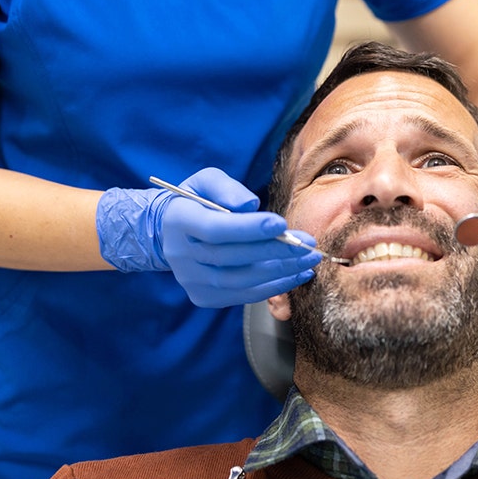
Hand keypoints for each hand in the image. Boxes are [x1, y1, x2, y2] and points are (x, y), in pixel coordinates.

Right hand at [160, 168, 320, 307]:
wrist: (169, 233)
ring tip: (308, 260)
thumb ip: (227, 188)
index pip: (215, 229)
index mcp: (179, 221)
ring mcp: (192, 280)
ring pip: (240, 281)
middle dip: (275, 251)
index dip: (249, 228)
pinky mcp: (204, 297)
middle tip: (307, 244)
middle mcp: (182, 255)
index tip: (282, 223)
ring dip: (280, 272)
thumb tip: (251, 205)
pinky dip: (274, 287)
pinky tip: (296, 275)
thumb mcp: (206, 182)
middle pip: (232, 258)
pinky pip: (244, 296)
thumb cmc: (196, 201)